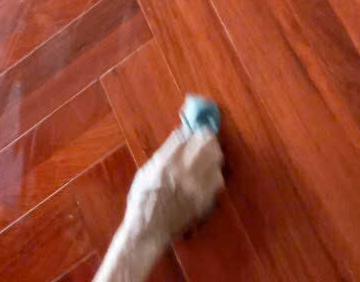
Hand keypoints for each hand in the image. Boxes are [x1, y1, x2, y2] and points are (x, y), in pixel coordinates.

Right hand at [123, 127, 224, 244]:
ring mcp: (197, 188)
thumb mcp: (146, 171)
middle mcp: (184, 173)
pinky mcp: (204, 201)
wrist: (148, 232)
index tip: (196, 128)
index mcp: (166, 164)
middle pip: (207, 143)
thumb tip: (181, 133)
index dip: (194, 129)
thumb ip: (165, 152)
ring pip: (216, 159)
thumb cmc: (142, 200)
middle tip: (205, 138)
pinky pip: (218, 179)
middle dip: (207, 137)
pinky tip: (207, 174)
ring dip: (213, 154)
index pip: (187, 136)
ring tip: (207, 155)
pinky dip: (214, 173)